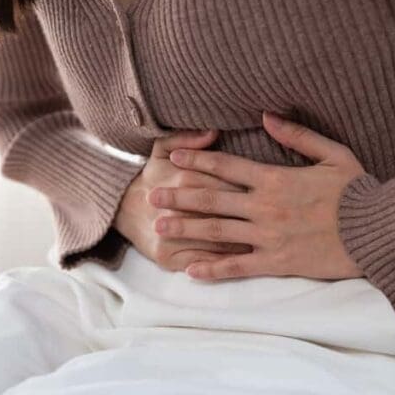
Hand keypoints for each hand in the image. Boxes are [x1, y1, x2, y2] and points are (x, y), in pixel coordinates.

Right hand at [114, 128, 253, 271]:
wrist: (122, 209)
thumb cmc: (153, 177)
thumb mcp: (161, 150)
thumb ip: (186, 138)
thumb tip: (213, 133)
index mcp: (181, 179)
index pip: (224, 185)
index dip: (246, 190)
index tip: (265, 193)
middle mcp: (176, 210)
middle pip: (224, 213)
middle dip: (248, 217)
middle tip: (272, 218)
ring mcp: (171, 238)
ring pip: (217, 241)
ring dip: (244, 241)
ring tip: (267, 238)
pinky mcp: (169, 259)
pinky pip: (204, 262)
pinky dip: (226, 261)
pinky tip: (245, 257)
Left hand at [148, 111, 365, 281]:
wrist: (377, 231)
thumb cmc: (357, 190)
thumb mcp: (332, 153)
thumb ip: (297, 135)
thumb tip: (266, 116)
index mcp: (274, 178)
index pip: (226, 166)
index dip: (196, 160)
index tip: (173, 158)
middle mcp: (264, 206)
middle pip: (211, 199)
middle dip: (178, 196)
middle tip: (151, 196)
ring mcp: (268, 236)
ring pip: (217, 232)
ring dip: (185, 228)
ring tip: (160, 228)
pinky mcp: (277, 261)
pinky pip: (238, 265)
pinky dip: (213, 268)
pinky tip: (190, 271)